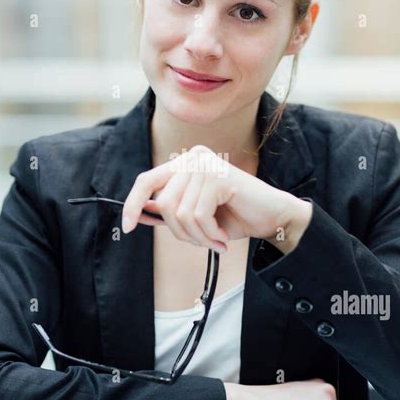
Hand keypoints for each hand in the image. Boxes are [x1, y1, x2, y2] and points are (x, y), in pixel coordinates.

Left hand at [121, 145, 311, 253]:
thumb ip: (168, 212)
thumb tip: (139, 214)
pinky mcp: (219, 176)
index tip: (127, 227)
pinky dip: (209, 233)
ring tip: (215, 239)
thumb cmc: (235, 217)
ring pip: (180, 213)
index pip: (146, 180)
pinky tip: (222, 236)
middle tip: (203, 241)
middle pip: (163, 203)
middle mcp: (193, 157)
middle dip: (181, 232)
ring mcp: (206, 165)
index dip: (133, 204)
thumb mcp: (194, 217)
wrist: (272, 219)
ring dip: (198, 236)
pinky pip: (197, 215)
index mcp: (185, 163)